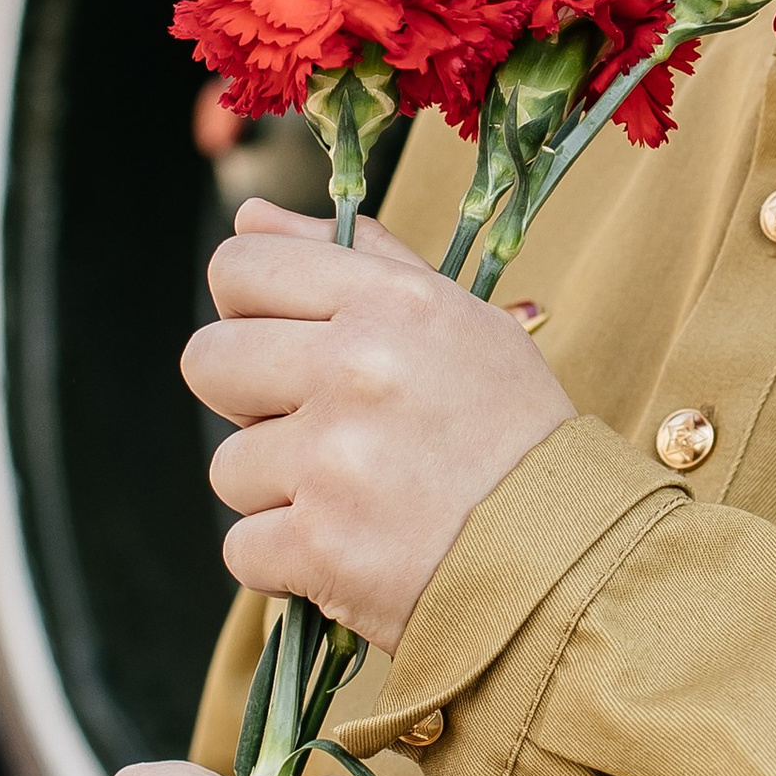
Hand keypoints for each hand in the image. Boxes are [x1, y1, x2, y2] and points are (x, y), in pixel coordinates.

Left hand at [181, 200, 573, 649]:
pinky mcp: (320, 546)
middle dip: (247, 400)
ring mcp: (334, 459)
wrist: (569, 558)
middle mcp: (357, 366)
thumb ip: (353, 258)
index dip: (248, 310)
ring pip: (227, 465)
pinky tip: (350, 551)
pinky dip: (286, 562)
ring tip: (356, 499)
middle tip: (316, 429)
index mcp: (390, 301)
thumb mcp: (456, 321)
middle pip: (206, 360)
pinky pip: (240, 547)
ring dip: (278, 490)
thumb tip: (250, 214)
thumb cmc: (512, 435)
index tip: (289, 347)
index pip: (240, 267)